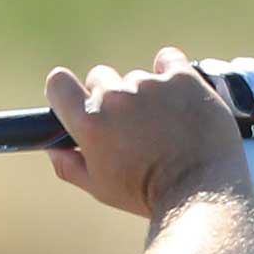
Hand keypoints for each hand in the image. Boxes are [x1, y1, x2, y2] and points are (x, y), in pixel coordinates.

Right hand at [44, 46, 251, 221]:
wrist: (200, 191)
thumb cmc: (146, 193)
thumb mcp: (100, 188)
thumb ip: (69, 165)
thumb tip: (54, 148)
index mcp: (90, 123)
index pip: (58, 84)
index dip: (66, 90)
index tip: (77, 99)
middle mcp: (116, 97)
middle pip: (100, 77)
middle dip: (110, 97)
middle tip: (130, 124)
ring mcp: (150, 85)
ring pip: (137, 77)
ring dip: (145, 93)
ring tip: (164, 124)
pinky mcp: (182, 78)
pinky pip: (168, 60)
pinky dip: (169, 74)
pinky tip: (176, 95)